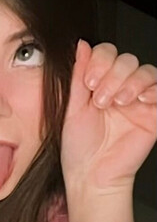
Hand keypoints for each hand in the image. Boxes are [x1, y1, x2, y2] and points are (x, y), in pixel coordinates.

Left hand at [61, 39, 156, 193]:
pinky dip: (152, 89)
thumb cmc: (79, 148)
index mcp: (99, 84)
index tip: (89, 83)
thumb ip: (77, 76)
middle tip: (101, 99)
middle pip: (127, 59)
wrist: (90, 176)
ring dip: (130, 82)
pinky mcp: (153, 114)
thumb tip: (81, 45)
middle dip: (113, 75)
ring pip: (145, 71)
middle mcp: (120, 89)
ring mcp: (138, 101)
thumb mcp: (71, 107)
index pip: (106, 54)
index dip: (100, 61)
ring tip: (117, 103)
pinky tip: (138, 100)